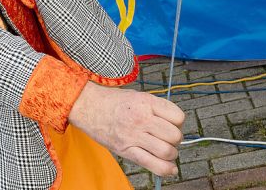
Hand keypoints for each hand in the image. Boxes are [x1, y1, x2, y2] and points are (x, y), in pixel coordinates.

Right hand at [68, 82, 184, 176]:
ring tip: (163, 150)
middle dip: (175, 140)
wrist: (87, 106)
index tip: (171, 124)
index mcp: (146, 102)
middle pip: (175, 136)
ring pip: (167, 151)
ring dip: (170, 154)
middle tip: (166, 138)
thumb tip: (175, 125)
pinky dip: (166, 169)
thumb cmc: (112, 101)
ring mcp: (133, 135)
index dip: (178, 123)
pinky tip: (170, 169)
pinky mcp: (125, 150)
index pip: (178, 117)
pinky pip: (152, 164)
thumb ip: (156, 108)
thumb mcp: (137, 96)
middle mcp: (141, 118)